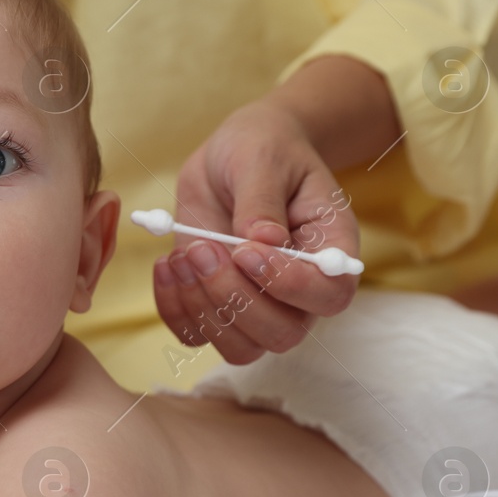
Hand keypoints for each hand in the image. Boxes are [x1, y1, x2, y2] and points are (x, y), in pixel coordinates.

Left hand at [157, 99, 360, 364]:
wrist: (232, 156)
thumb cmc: (263, 149)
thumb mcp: (263, 159)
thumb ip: (262, 201)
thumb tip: (263, 241)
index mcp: (330, 252)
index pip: (329, 295)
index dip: (289, 285)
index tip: (247, 250)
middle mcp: (299, 291)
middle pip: (282, 334)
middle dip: (235, 298)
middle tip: (205, 248)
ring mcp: (258, 304)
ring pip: (240, 347)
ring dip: (202, 307)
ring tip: (184, 254)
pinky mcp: (215, 304)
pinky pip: (196, 335)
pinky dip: (174, 309)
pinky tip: (167, 264)